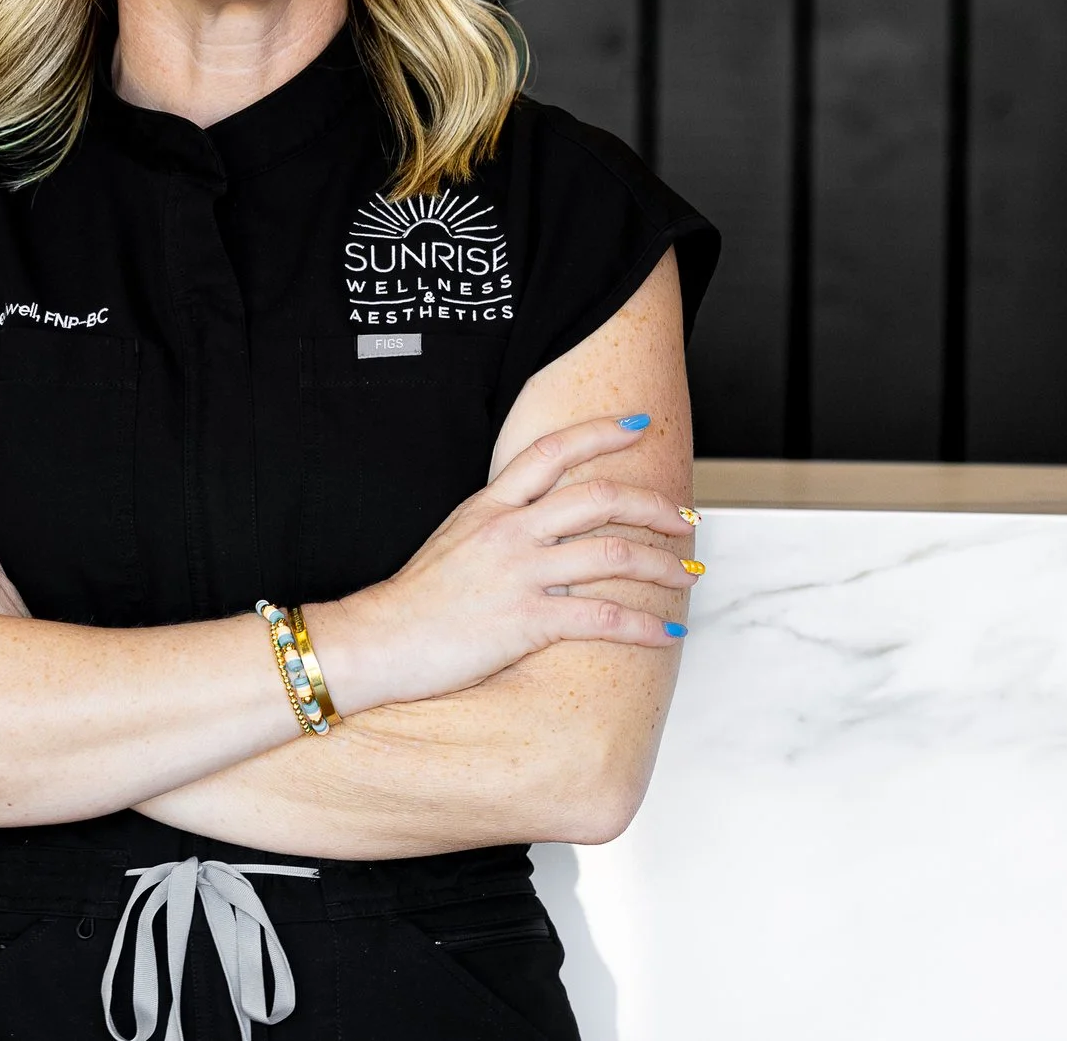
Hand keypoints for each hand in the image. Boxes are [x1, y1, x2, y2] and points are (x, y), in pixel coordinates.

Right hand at [320, 414, 696, 709]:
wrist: (379, 640)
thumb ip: (500, 524)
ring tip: (688, 576)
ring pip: (612, 554)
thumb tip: (544, 525)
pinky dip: (643, 626)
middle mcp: (510, 531)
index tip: (638, 425)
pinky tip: (668, 634)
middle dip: (653, 505)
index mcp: (491, 505)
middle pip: (598, 498)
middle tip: (684, 517)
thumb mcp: (456, 539)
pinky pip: (601, 617)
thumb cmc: (416, 599)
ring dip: (662, 565)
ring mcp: (520, 574)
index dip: (600, 432)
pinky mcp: (527, 621)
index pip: (552, 451)